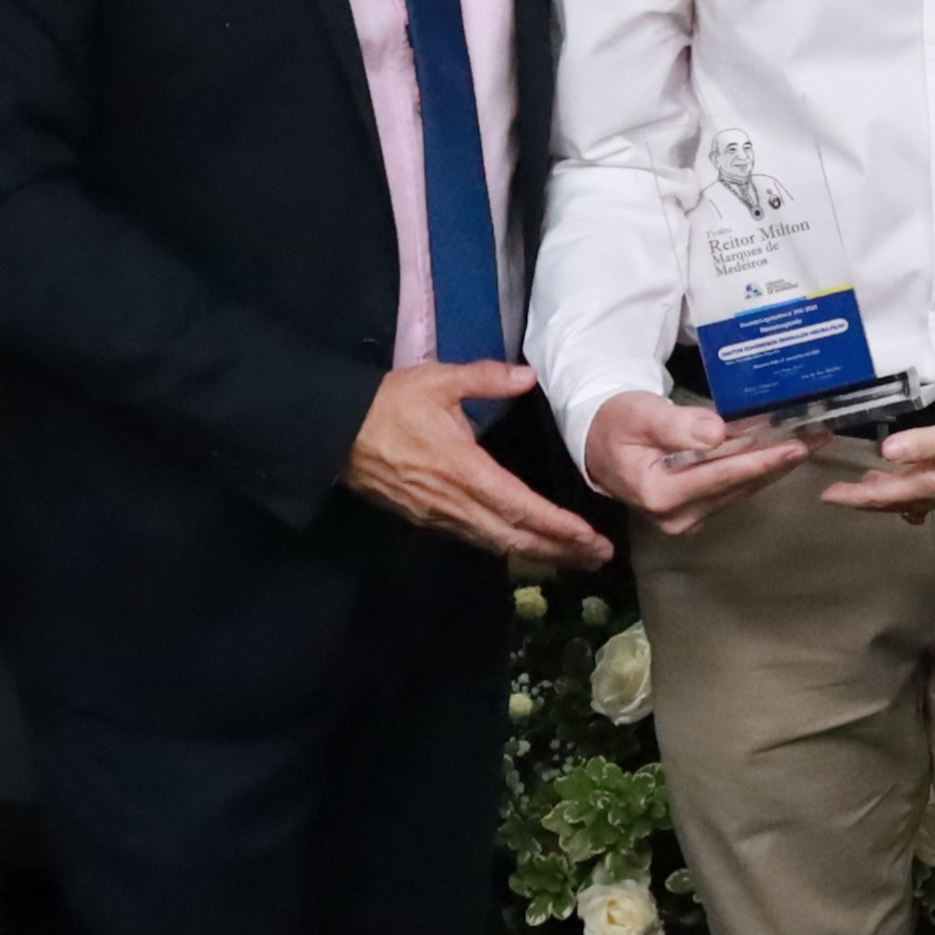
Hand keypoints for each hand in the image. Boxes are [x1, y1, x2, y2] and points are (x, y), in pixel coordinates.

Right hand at [349, 363, 614, 568]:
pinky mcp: (428, 521)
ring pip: (497, 545)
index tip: (587, 536)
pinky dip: (509, 548)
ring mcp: (441, 517)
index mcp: (464, 470)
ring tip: (575, 558)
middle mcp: (456, 503)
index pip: (519, 506)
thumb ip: (487, 378)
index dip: (556, 526)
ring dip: (538, 555)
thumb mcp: (439, 380)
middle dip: (560, 550)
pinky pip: (477, 541)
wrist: (335, 432)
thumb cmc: (390, 404)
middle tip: (598, 557)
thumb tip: (529, 376)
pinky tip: (529, 547)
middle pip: (515, 538)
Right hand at [580, 390, 812, 534]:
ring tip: (811, 441)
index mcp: (660, 494)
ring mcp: (687, 517)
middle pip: (738, 486)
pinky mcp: (695, 510)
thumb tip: (715, 433)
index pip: (720, 476)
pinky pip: (734, 487)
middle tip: (819, 439)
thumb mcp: (638, 415)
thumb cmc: (616, 423)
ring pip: (741, 488)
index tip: (794, 447)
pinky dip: (758, 467)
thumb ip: (675, 425)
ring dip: (775, 465)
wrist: (598, 442)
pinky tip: (783, 449)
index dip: (759, 461)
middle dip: (779, 461)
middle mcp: (677, 515)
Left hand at [818, 406, 934, 520]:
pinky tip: (914, 477)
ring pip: (915, 498)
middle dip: (867, 498)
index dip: (855, 496)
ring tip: (870, 484)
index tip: (827, 496)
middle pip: (897, 501)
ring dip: (889, 493)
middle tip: (840, 494)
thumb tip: (886, 452)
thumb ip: (926, 443)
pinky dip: (912, 489)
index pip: (886, 494)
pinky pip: (932, 493)